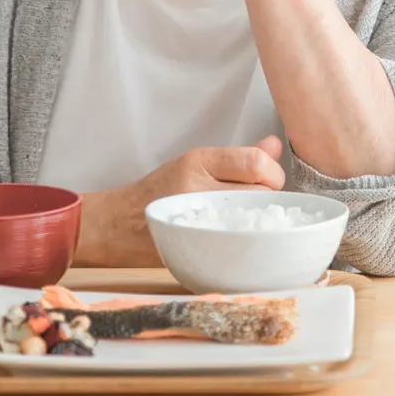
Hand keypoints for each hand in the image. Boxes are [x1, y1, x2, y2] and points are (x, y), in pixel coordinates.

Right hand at [74, 136, 285, 267]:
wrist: (118, 224)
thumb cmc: (162, 190)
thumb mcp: (197, 164)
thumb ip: (239, 157)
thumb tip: (275, 146)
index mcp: (198, 161)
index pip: (256, 163)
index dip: (272, 174)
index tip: (266, 181)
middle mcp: (195, 189)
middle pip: (260, 194)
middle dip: (267, 201)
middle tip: (255, 206)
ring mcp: (194, 222)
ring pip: (253, 222)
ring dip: (259, 223)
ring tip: (245, 223)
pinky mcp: (192, 249)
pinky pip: (238, 247)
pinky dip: (245, 243)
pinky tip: (238, 240)